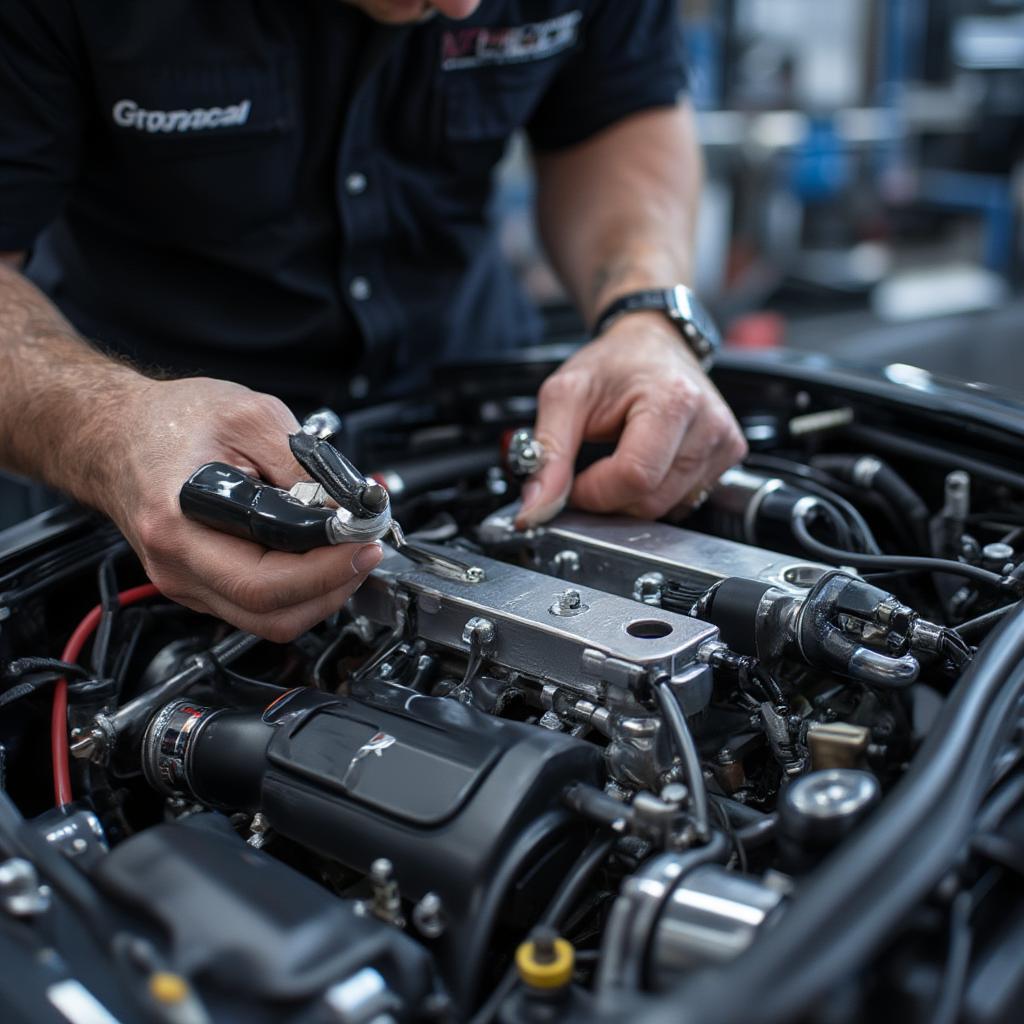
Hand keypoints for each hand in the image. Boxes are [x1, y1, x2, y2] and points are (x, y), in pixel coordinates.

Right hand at [104, 377, 381, 641]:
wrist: (116, 432)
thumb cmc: (171, 421)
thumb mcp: (250, 418)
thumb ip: (301, 463)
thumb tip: (346, 506)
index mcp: (180, 525)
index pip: (264, 580)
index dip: (326, 569)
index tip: (364, 542)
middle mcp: (177, 566)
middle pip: (270, 614)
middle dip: (332, 587)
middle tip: (366, 551)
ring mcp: (185, 583)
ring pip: (267, 620)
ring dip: (319, 595)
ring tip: (349, 555)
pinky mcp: (198, 585)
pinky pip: (257, 607)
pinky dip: (298, 590)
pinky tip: (318, 558)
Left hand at [516, 313, 746, 526]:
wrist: (650, 341)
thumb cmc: (613, 363)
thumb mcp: (566, 396)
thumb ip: (547, 453)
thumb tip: (535, 509)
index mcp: (673, 400)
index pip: (633, 478)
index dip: (594, 491)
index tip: (574, 480)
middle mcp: (710, 424)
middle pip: (651, 500)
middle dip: (610, 496)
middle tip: (592, 467)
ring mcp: (723, 442)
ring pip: (667, 507)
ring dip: (631, 496)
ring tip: (620, 456)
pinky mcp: (729, 455)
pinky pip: (684, 500)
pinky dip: (655, 492)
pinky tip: (646, 461)